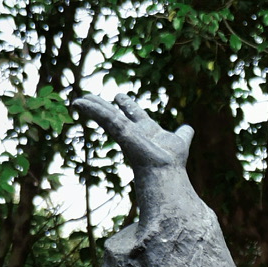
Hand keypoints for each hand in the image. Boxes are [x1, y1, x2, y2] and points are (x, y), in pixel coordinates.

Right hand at [74, 92, 192, 171]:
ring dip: (93, 107)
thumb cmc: (173, 160)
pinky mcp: (119, 131)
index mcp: (146, 131)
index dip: (127, 105)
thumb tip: (189, 129)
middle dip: (103, 106)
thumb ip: (184, 135)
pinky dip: (92, 110)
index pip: (134, 115)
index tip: (119, 96)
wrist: (166, 170)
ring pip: (106, 116)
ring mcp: (125, 131)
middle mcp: (134, 130)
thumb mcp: (181, 141)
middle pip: (115, 114)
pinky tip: (78, 103)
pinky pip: (104, 117)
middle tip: (89, 97)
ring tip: (78, 101)